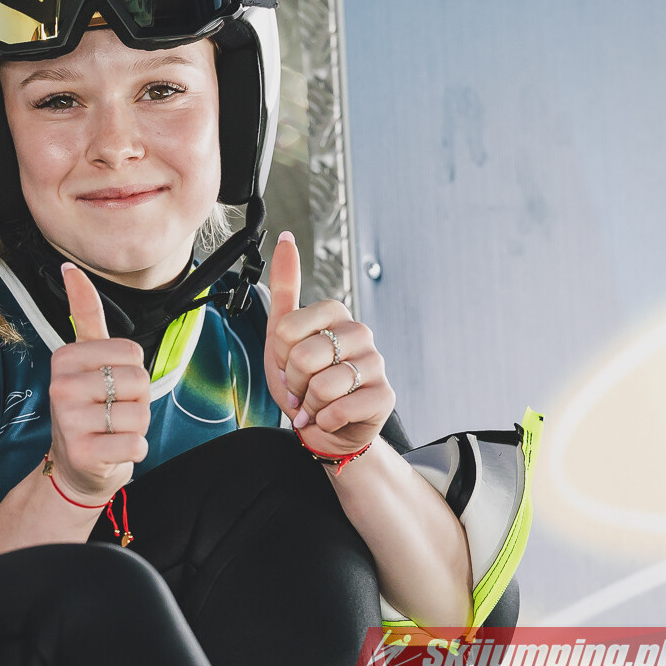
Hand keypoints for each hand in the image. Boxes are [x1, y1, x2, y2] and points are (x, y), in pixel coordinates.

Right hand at [45, 263, 149, 503]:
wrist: (77, 464)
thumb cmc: (88, 405)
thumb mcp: (85, 357)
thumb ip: (84, 312)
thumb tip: (70, 267)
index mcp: (64, 357)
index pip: (131, 352)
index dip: (131, 371)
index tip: (107, 383)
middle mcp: (61, 386)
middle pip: (139, 381)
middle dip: (136, 400)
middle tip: (111, 411)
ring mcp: (69, 420)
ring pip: (140, 413)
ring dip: (136, 426)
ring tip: (111, 430)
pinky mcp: (83, 453)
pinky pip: (137, 444)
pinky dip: (135, 449)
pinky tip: (112, 449)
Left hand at [265, 231, 393, 455]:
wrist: (324, 428)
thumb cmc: (303, 380)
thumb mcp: (282, 336)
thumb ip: (286, 287)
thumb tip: (286, 237)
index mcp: (334, 313)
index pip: (286, 329)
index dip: (280, 355)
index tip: (288, 364)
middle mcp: (360, 332)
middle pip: (303, 357)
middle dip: (293, 383)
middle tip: (302, 388)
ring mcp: (376, 363)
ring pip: (322, 385)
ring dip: (309, 405)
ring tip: (316, 404)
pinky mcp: (385, 395)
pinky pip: (340, 408)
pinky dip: (324, 420)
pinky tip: (330, 418)